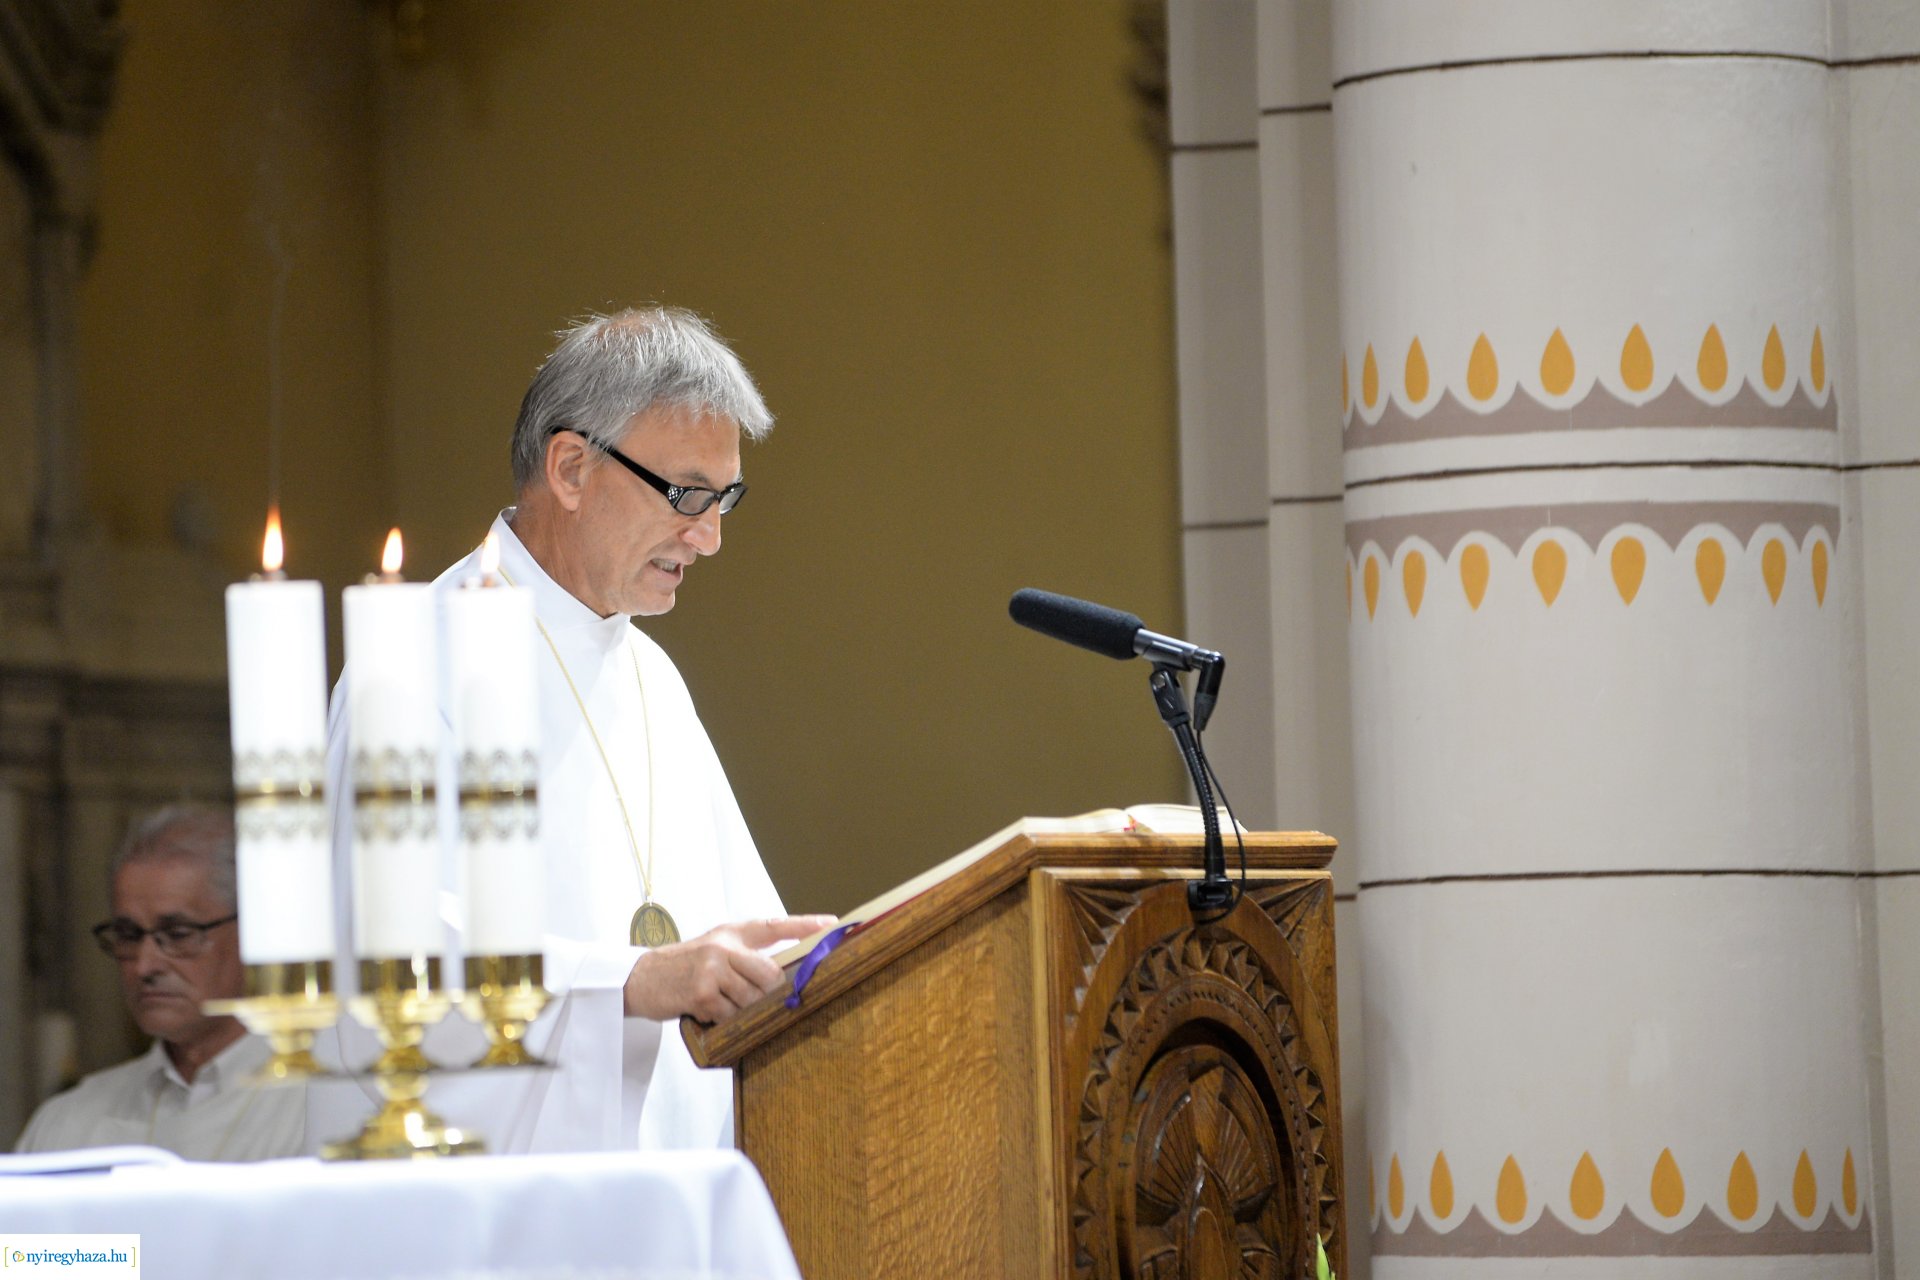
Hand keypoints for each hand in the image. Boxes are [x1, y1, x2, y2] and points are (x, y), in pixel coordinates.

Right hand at [623, 915, 837, 1022]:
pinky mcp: (701, 993)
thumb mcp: (714, 949)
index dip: (805, 925)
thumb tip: (783, 976)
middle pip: (770, 974)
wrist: (641, 978)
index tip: (831, 924)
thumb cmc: (684, 966)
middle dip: (771, 994)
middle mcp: (723, 946)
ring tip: (724, 1007)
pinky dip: (724, 1021)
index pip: (774, 926)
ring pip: (752, 999)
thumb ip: (745, 956)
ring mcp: (712, 968)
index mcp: (731, 933)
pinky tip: (708, 1013)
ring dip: (744, 1011)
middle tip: (765, 1004)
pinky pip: (730, 1015)